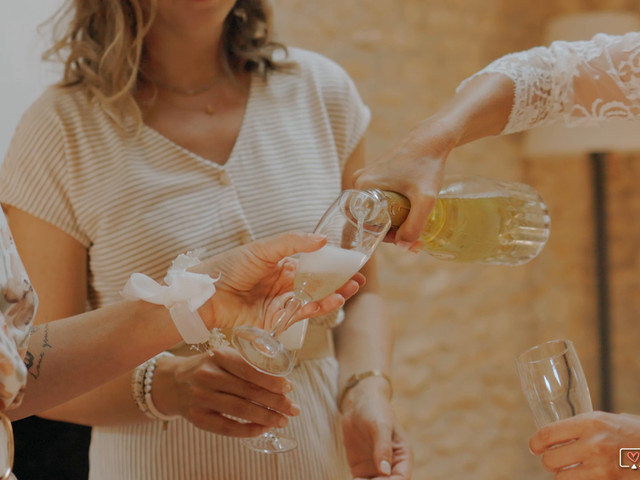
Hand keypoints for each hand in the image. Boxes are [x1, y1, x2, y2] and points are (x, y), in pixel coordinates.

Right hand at [152, 346, 299, 436]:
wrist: (173, 382)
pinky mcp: (198, 418)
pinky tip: (262, 429)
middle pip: (248, 391)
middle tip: (293, 408)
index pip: (249, 370)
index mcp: (218, 356)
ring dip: (266, 417)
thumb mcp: (223, 357)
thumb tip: (281, 381)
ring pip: (240, 410)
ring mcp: (201, 397)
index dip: (271, 381)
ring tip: (282, 420)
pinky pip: (226, 427)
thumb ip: (246, 364)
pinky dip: (247, 430)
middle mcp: (208, 376)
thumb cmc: (208, 368)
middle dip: (275, 402)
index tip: (289, 388)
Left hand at [194, 231, 365, 329]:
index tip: (349, 260)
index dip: (331, 262)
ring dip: (334, 294)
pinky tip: (332, 301)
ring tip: (351, 288)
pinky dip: (319, 308)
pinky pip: (302, 314)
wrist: (207, 295)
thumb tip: (322, 239)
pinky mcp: (277, 319)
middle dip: (338, 281)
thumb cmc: (229, 267)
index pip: (312, 262)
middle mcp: (284, 283)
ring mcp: (282, 302)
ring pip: (314, 299)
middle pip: (317, 283)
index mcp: (281, 264)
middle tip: (358, 278)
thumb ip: (292, 243)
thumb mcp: (263, 249)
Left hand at [341, 382, 412, 478]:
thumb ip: (383, 448)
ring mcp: (375, 469)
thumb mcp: (380, 426)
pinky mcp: (361, 470)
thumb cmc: (375, 409)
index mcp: (403, 456)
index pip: (401, 478)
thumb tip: (385, 471)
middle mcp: (391, 466)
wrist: (358, 403)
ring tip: (356, 479)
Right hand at [352, 117, 453, 247]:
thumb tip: (403, 246)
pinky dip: (393, 210)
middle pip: (371, 220)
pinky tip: (410, 214)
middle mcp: (358, 184)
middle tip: (416, 239)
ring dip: (394, 223)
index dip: (386, 238)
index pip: (366, 226)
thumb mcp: (424, 199)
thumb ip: (414, 226)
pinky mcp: (375, 176)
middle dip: (392, 232)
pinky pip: (379, 201)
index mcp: (361, 189)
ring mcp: (365, 179)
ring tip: (416, 227)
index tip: (408, 241)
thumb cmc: (427, 165)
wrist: (432, 138)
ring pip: (376, 212)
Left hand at [529, 411, 639, 478]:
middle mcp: (594, 444)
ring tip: (569, 471)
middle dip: (549, 462)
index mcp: (591, 423)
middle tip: (552, 461)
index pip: (548, 434)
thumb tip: (564, 433)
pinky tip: (585, 476)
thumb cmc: (638, 433)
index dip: (536, 443)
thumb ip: (588, 427)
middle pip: (551, 460)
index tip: (534, 447)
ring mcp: (602, 469)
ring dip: (563, 476)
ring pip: (563, 479)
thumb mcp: (612, 420)